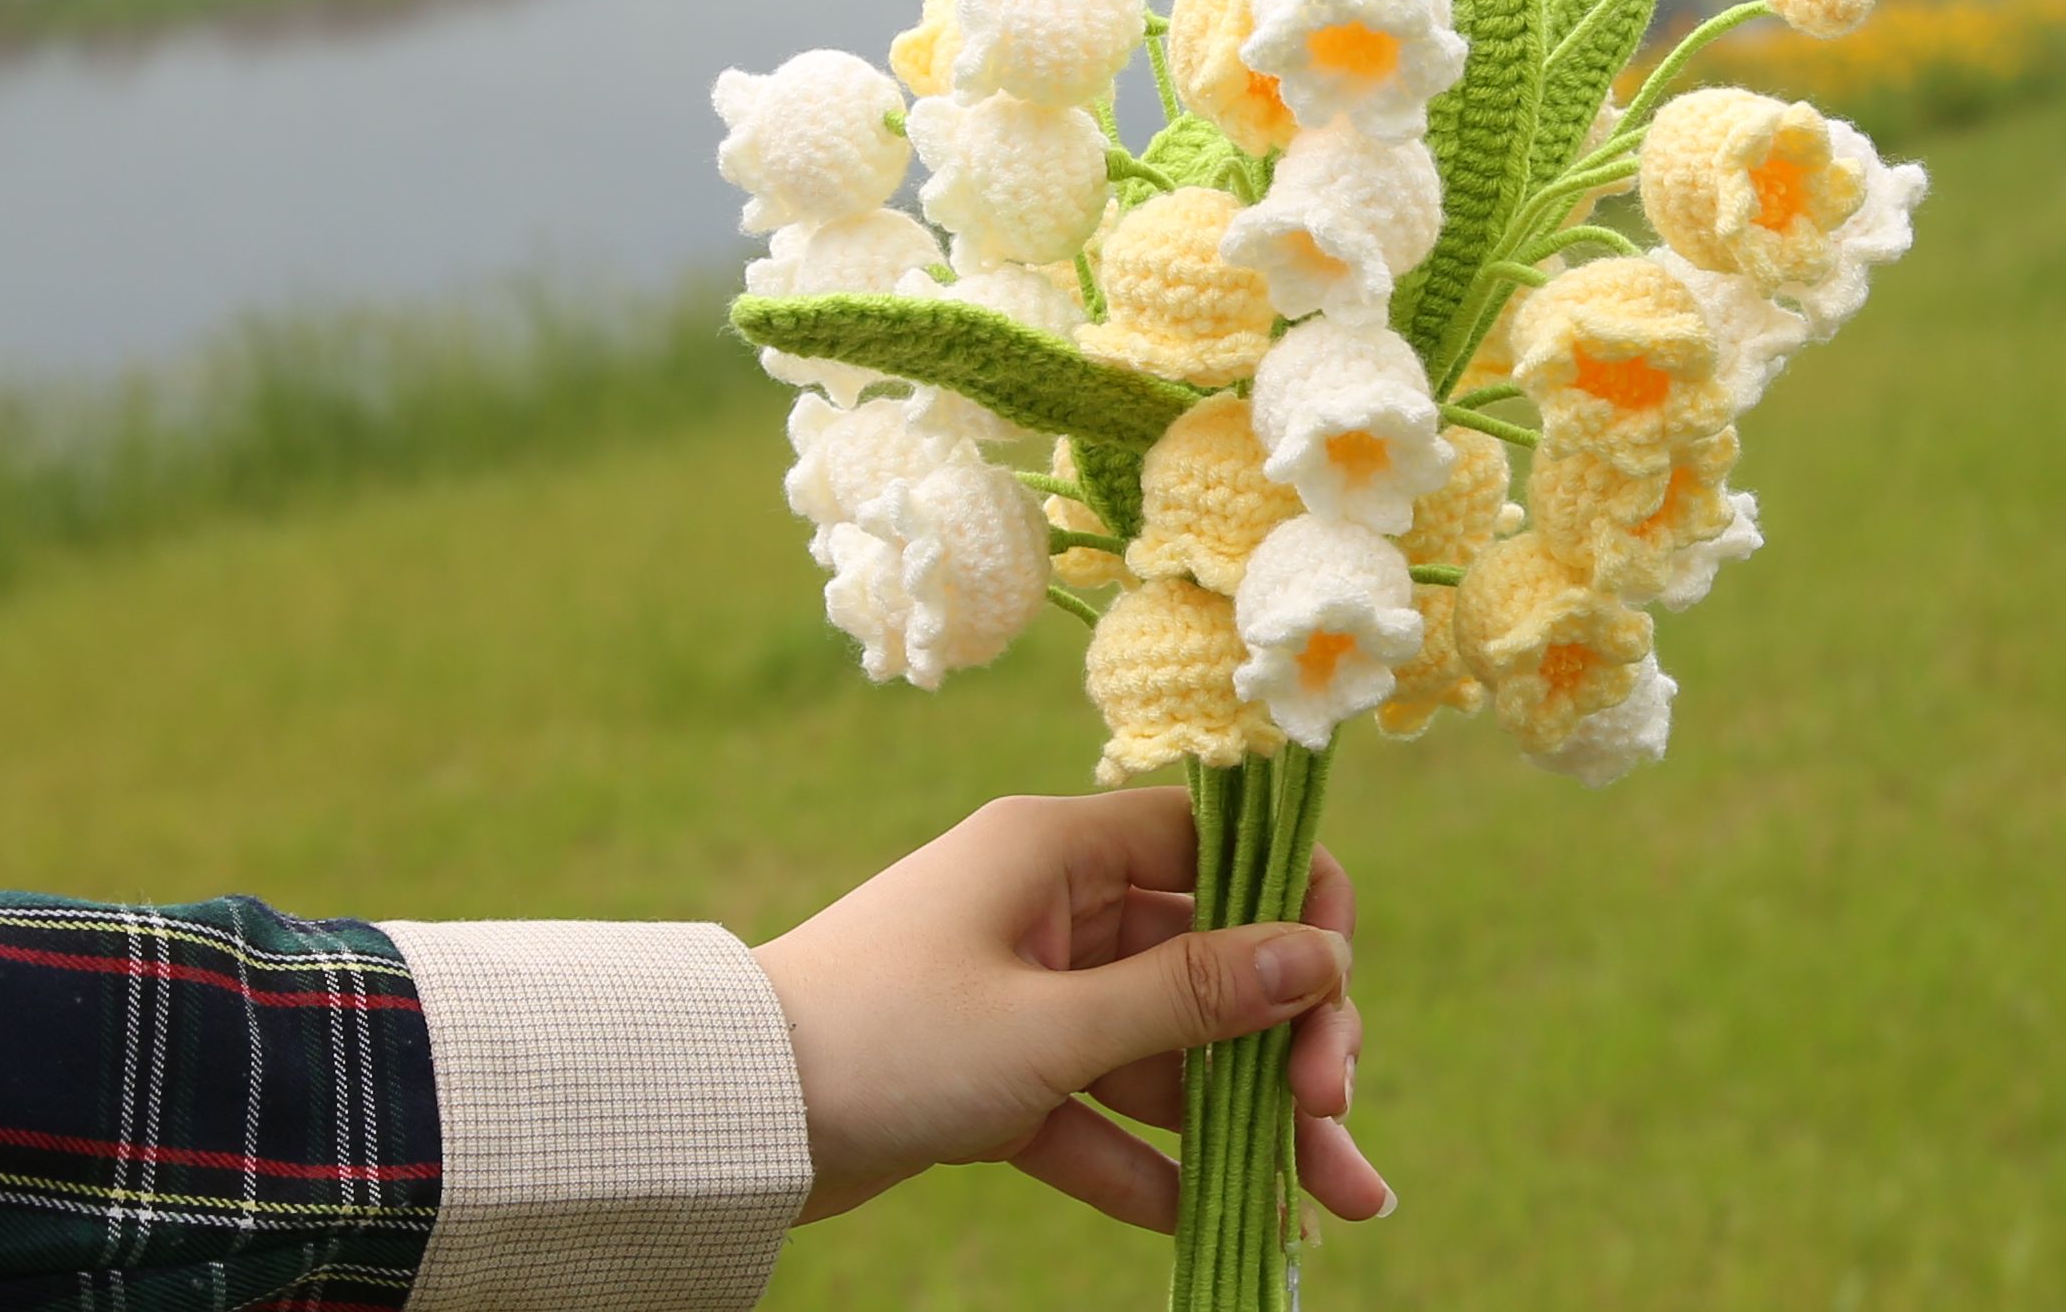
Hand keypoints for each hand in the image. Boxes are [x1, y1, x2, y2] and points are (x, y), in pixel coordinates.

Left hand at [750, 788, 1389, 1231]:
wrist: (725, 1120)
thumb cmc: (884, 1041)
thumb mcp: (1051, 1026)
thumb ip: (1191, 997)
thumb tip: (1322, 955)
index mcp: (1057, 851)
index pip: (1214, 843)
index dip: (1292, 904)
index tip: (1336, 989)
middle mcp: (1050, 908)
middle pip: (1207, 960)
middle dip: (1286, 1042)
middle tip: (1334, 1118)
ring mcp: (1024, 995)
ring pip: (1165, 1051)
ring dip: (1245, 1121)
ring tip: (1339, 1202)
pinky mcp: (994, 1076)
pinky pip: (1098, 1113)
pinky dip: (1151, 1164)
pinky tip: (1221, 1222)